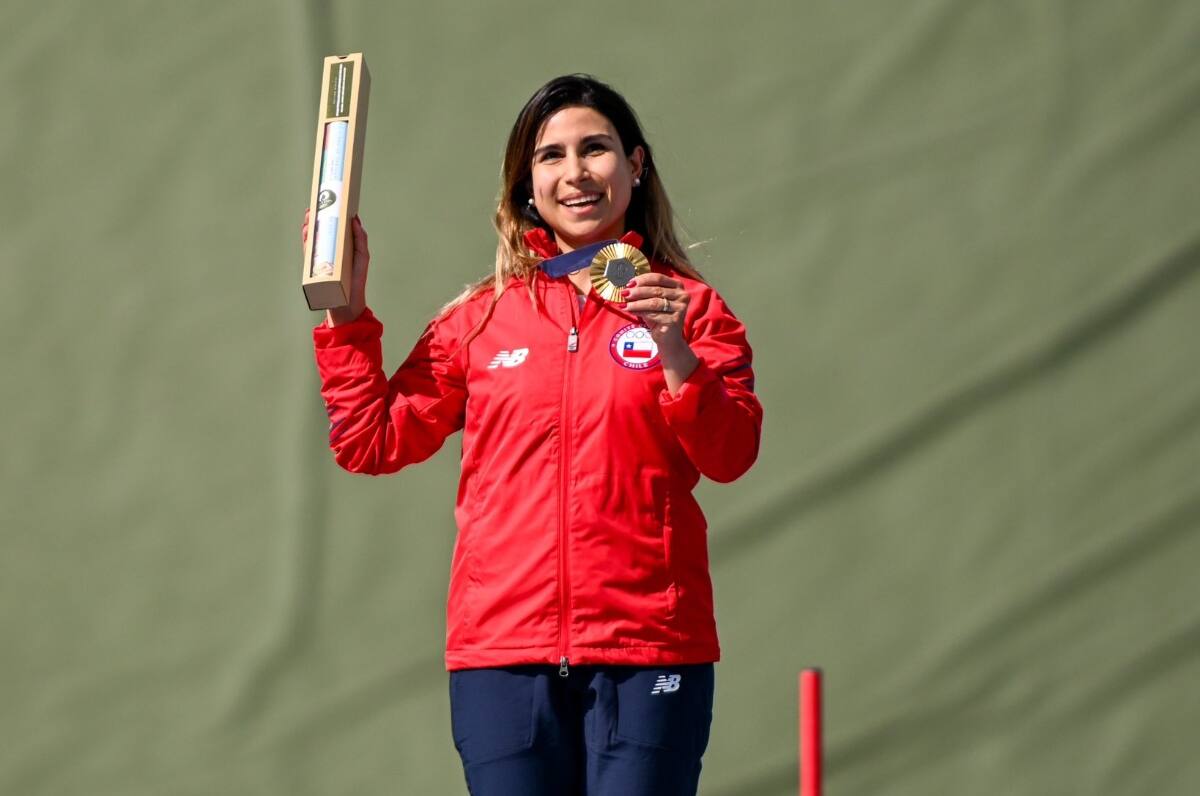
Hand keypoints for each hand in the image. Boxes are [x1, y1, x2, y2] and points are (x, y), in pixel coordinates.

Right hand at [301, 209, 369, 325]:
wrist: (347, 304)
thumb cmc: (357, 280)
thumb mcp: (362, 257)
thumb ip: (360, 239)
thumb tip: (355, 220)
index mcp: (342, 246)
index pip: (336, 227)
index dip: (333, 214)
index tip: (333, 199)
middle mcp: (329, 250)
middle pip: (322, 229)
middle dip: (319, 215)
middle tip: (319, 201)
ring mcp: (320, 257)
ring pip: (313, 236)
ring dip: (311, 223)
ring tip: (312, 211)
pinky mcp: (314, 265)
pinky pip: (308, 248)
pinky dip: (307, 237)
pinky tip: (308, 228)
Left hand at [621, 273, 697, 393]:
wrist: (668, 338)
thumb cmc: (659, 317)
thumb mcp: (652, 301)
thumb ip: (644, 293)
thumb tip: (627, 287)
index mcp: (678, 286)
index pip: (658, 278)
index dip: (642, 279)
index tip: (629, 283)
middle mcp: (682, 295)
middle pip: (656, 290)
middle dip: (637, 291)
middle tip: (624, 293)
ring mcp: (680, 308)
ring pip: (654, 302)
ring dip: (636, 303)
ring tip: (625, 304)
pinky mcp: (674, 320)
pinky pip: (653, 314)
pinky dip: (640, 312)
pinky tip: (631, 311)